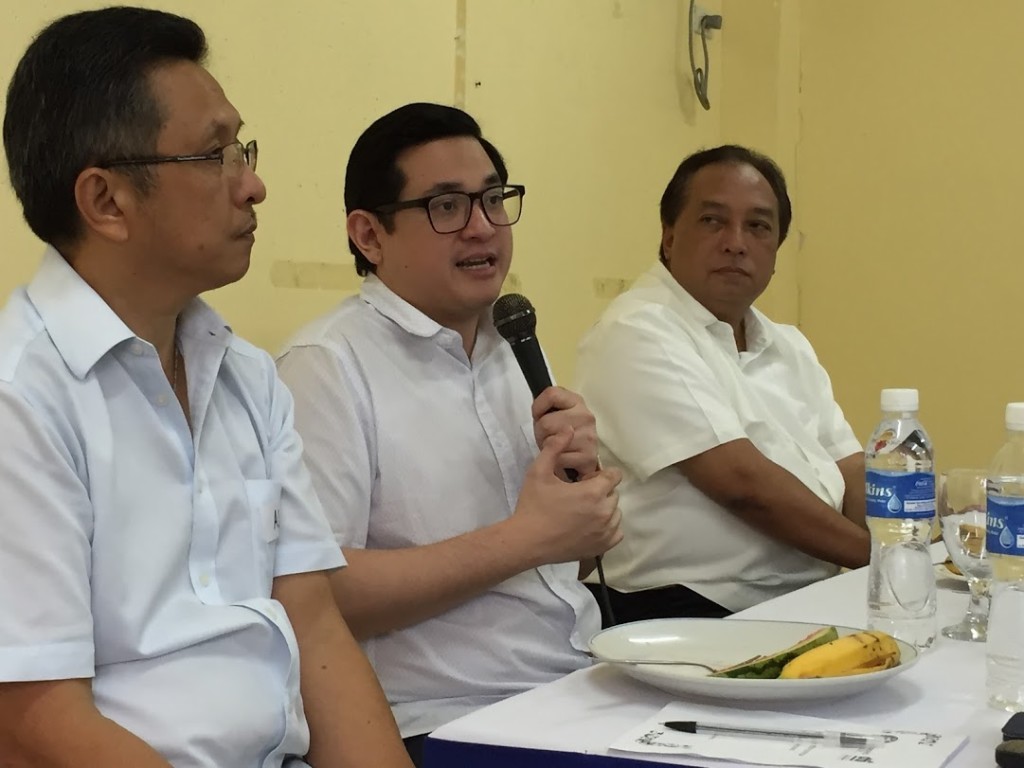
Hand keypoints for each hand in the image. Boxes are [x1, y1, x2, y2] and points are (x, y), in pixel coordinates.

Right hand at [511, 429, 622, 565]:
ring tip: (583, 511)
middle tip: (579, 495)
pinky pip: (616, 533)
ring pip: (615, 513)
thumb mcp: (539, 471)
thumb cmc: (533, 505)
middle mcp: (605, 511)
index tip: (585, 480)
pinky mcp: (602, 547)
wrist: (526, 541)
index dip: (601, 475)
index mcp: (594, 491)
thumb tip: (569, 429)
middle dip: (601, 491)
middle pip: (613, 494)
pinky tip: (591, 526)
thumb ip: (555, 447)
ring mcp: (605, 531)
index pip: (614, 476)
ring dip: (604, 509)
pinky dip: (608, 528)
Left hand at [532, 386, 598, 475]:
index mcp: (576, 401)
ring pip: (551, 443)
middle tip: (547, 437)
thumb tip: (536, 411)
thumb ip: (545, 407)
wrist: (582, 458)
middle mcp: (586, 416)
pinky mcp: (589, 457)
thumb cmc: (562, 433)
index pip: (551, 394)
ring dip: (547, 449)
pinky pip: (559, 459)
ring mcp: (589, 437)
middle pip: (546, 423)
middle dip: (540, 433)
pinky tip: (562, 459)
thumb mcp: (554, 413)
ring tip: (555, 448)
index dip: (538, 407)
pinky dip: (556, 463)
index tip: (538, 416)